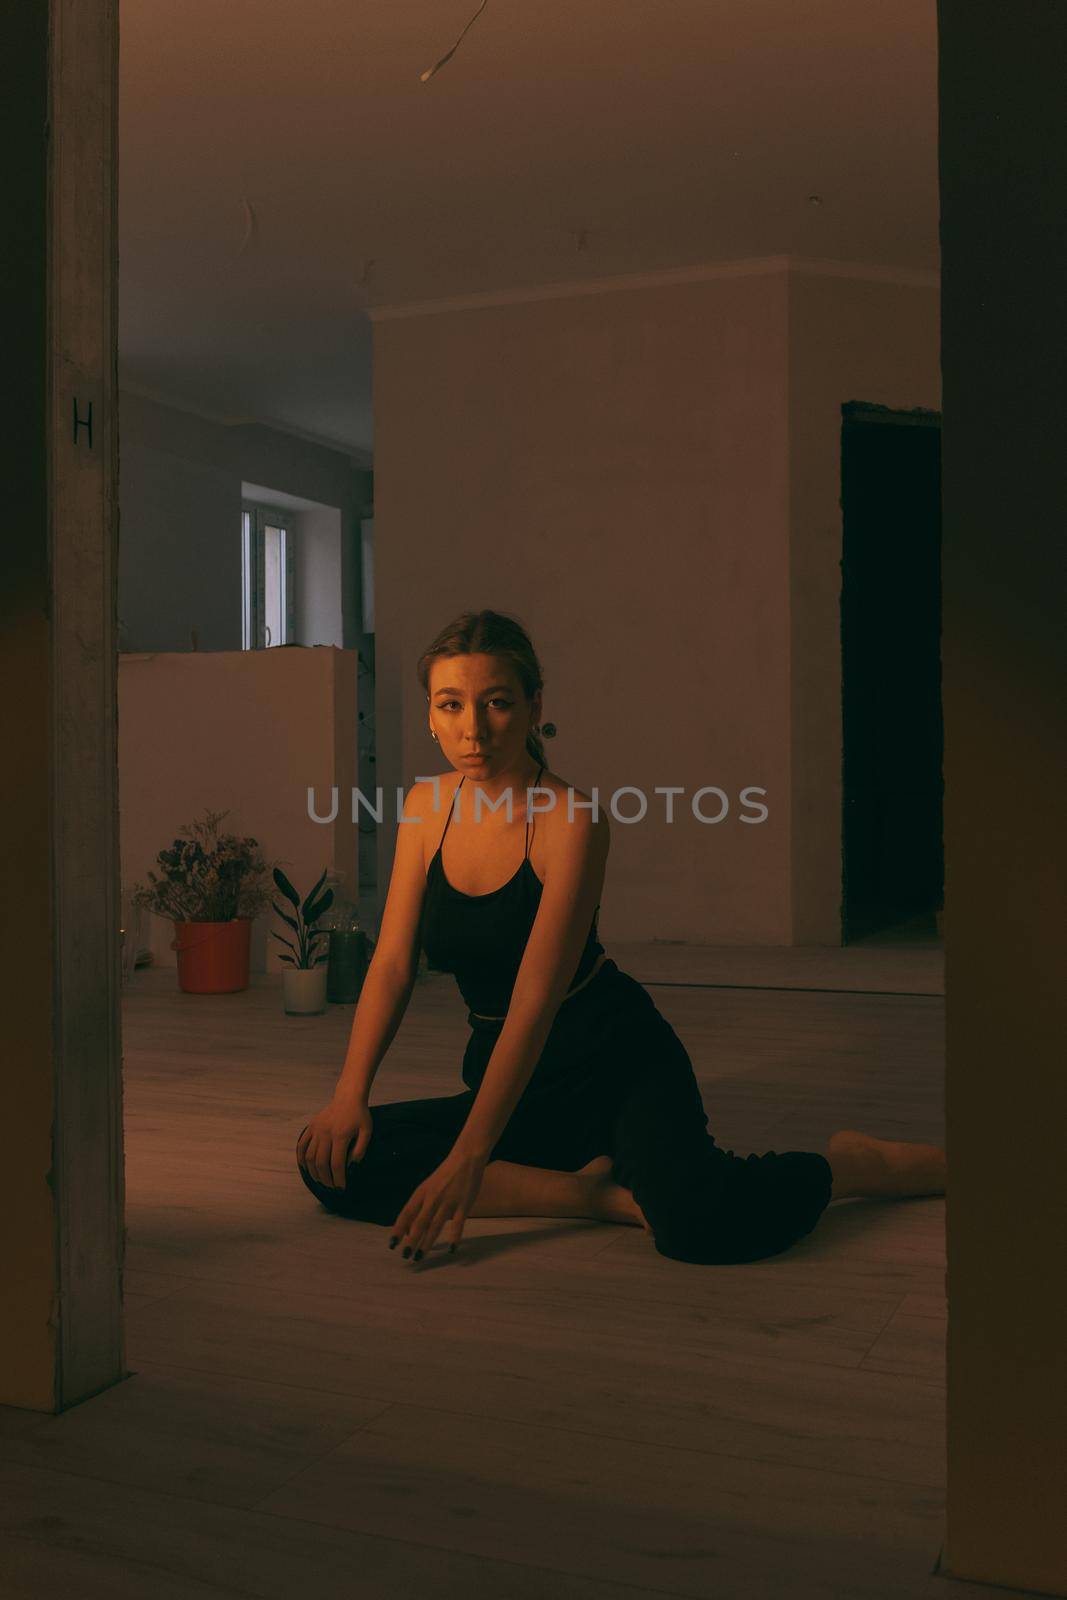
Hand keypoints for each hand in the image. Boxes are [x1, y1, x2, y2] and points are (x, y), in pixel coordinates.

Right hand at [296, 1096, 372, 1189]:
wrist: (348, 1097)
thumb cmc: (360, 1116)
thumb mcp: (367, 1132)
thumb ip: (361, 1150)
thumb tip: (351, 1166)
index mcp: (341, 1135)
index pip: (337, 1163)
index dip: (338, 1179)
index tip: (341, 1188)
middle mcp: (326, 1133)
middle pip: (321, 1163)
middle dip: (326, 1179)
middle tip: (331, 1187)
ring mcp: (316, 1130)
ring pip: (309, 1156)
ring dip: (313, 1172)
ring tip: (320, 1180)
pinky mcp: (311, 1127)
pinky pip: (302, 1145)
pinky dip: (301, 1158)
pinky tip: (305, 1167)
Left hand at [390, 1144, 487, 1262]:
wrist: (466, 1157)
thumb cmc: (445, 1174)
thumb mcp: (428, 1187)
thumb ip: (419, 1207)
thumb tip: (407, 1230)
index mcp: (421, 1193)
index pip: (406, 1213)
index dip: (398, 1230)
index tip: (392, 1245)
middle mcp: (432, 1198)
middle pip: (419, 1223)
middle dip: (411, 1240)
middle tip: (405, 1256)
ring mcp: (448, 1201)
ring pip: (435, 1226)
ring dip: (427, 1243)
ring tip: (420, 1257)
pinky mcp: (463, 1204)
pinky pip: (458, 1224)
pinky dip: (454, 1237)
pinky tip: (451, 1249)